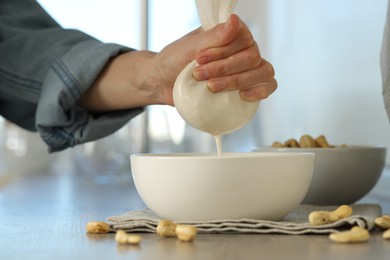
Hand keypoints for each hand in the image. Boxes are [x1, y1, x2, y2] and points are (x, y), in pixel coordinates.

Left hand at [154, 14, 276, 103]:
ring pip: (263, 72)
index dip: (223, 51)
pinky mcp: (245, 88)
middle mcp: (243, 50)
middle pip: (252, 58)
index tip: (199, 59)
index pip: (243, 38)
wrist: (164, 82)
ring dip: (238, 81)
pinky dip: (259, 91)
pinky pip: (267, 87)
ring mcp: (247, 69)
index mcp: (231, 35)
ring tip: (212, 87)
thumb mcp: (189, 47)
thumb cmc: (175, 60)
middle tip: (199, 75)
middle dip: (225, 69)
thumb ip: (213, 36)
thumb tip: (234, 21)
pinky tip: (242, 96)